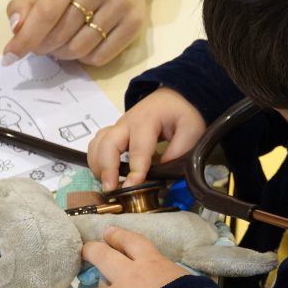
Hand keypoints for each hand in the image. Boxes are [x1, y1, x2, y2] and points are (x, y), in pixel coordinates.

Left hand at [3, 0, 151, 66]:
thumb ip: (25, 6)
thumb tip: (17, 29)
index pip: (46, 12)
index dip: (26, 38)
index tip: (9, 55)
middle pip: (61, 33)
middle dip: (43, 47)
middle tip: (39, 47)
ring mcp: (122, 3)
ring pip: (80, 48)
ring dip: (62, 55)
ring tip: (60, 46)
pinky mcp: (135, 22)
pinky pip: (100, 57)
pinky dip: (84, 58)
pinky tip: (82, 46)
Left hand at [83, 227, 188, 287]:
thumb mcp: (187, 280)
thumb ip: (173, 279)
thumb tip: (176, 286)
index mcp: (150, 263)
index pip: (131, 241)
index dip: (118, 236)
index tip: (108, 232)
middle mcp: (128, 277)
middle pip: (101, 256)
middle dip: (91, 252)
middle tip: (87, 252)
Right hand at [88, 88, 204, 189]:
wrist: (173, 97)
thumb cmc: (182, 113)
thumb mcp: (191, 130)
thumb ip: (179, 152)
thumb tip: (163, 175)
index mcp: (147, 120)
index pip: (138, 148)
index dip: (135, 170)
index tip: (132, 187)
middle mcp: (127, 122)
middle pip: (108, 144)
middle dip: (107, 168)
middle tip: (111, 189)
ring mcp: (118, 127)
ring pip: (98, 144)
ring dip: (98, 165)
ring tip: (107, 185)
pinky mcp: (114, 132)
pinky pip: (97, 144)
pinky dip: (96, 160)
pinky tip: (104, 174)